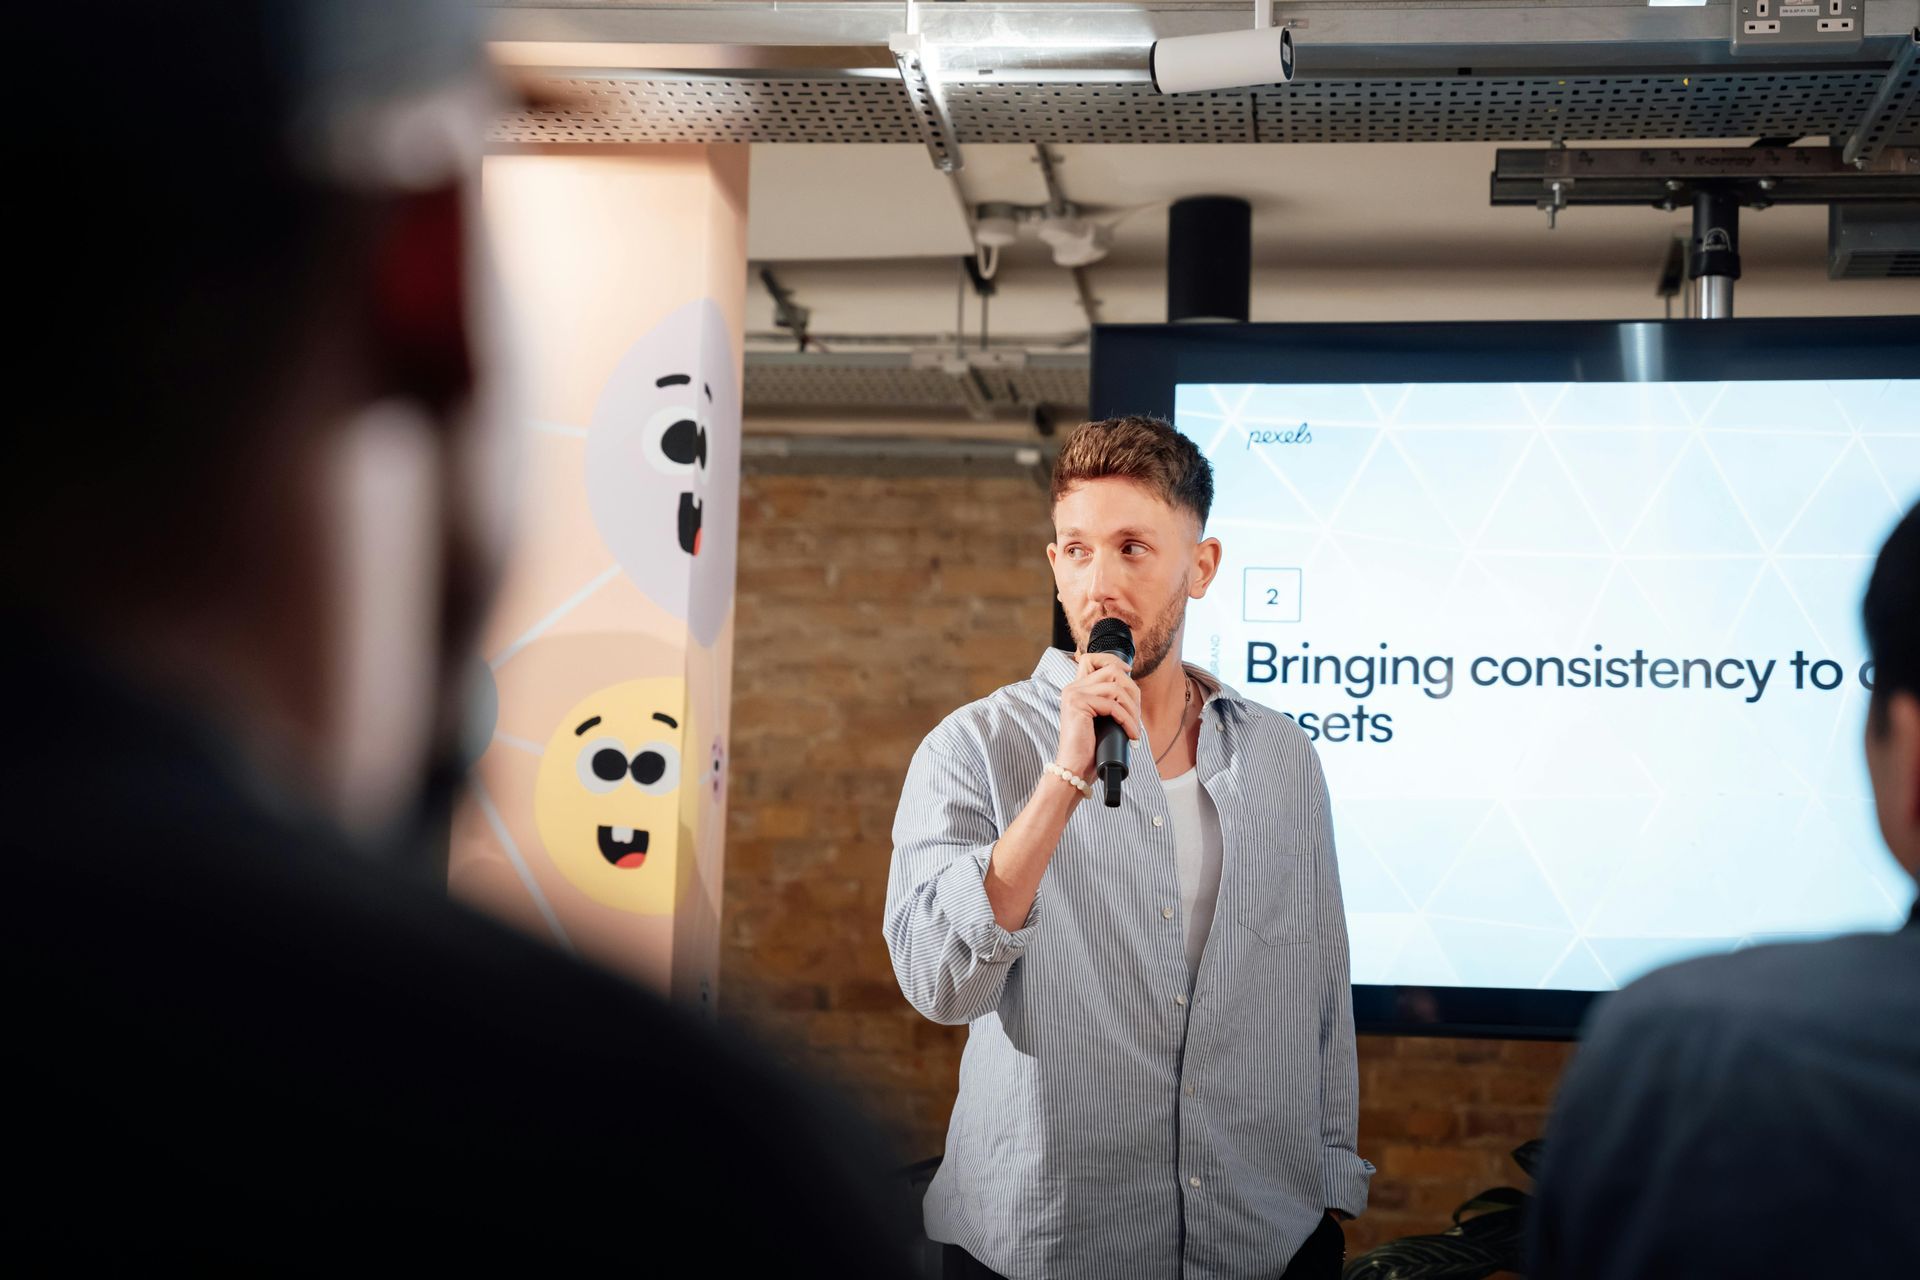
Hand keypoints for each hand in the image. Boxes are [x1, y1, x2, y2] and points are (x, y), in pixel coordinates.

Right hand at [1055, 651, 1141, 779]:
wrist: (1075, 769)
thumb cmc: (1089, 749)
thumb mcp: (1101, 719)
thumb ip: (1108, 702)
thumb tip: (1132, 691)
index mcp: (1076, 689)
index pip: (1090, 659)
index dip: (1112, 660)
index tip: (1128, 672)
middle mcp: (1072, 688)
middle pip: (1111, 671)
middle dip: (1132, 691)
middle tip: (1136, 715)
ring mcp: (1074, 695)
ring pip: (1116, 687)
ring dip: (1132, 709)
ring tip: (1134, 727)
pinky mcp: (1078, 704)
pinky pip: (1113, 705)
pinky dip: (1127, 720)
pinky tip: (1131, 734)